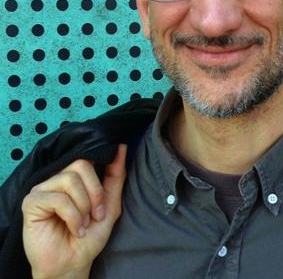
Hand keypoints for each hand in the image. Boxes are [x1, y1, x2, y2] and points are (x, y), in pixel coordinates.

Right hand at [22, 144, 126, 278]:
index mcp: (75, 177)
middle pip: (81, 164)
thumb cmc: (90, 234)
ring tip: (83, 224)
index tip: (106, 196)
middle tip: (96, 214)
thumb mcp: (110, 203)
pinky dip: (72, 217)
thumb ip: (115, 175)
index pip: (90, 157)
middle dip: (95, 192)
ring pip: (70, 180)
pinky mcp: (31, 202)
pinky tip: (74, 229)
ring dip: (83, 207)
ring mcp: (43, 189)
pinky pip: (58, 199)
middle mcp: (57, 178)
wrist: (74, 263)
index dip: (102, 171)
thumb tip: (121, 147)